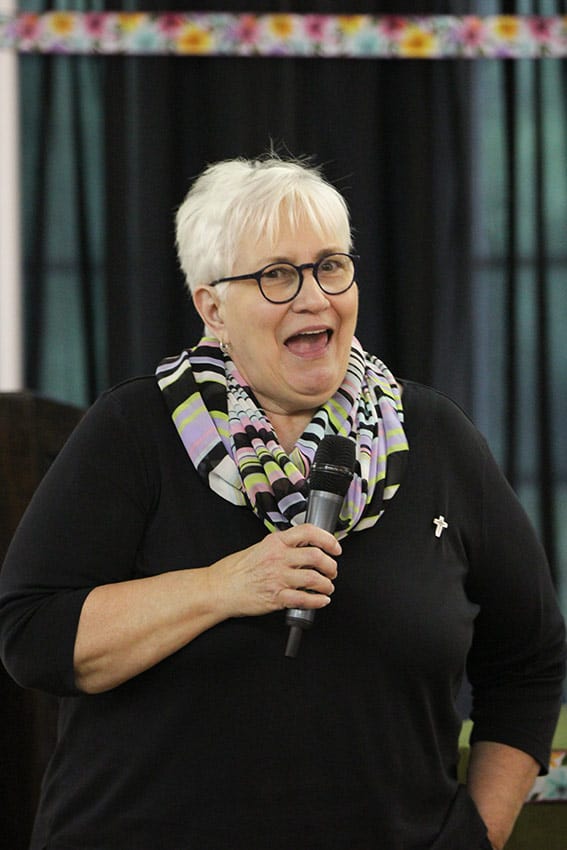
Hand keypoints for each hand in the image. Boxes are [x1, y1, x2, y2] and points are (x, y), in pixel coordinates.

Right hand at [206, 524, 340, 618]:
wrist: (220, 588)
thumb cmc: (237, 569)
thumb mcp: (261, 547)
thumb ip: (282, 545)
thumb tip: (305, 547)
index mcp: (275, 542)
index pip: (309, 532)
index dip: (328, 539)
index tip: (335, 547)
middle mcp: (279, 557)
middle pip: (317, 557)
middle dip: (331, 566)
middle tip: (332, 571)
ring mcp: (278, 578)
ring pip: (314, 579)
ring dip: (327, 585)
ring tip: (327, 587)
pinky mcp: (277, 597)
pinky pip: (305, 599)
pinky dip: (318, 601)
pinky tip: (320, 600)